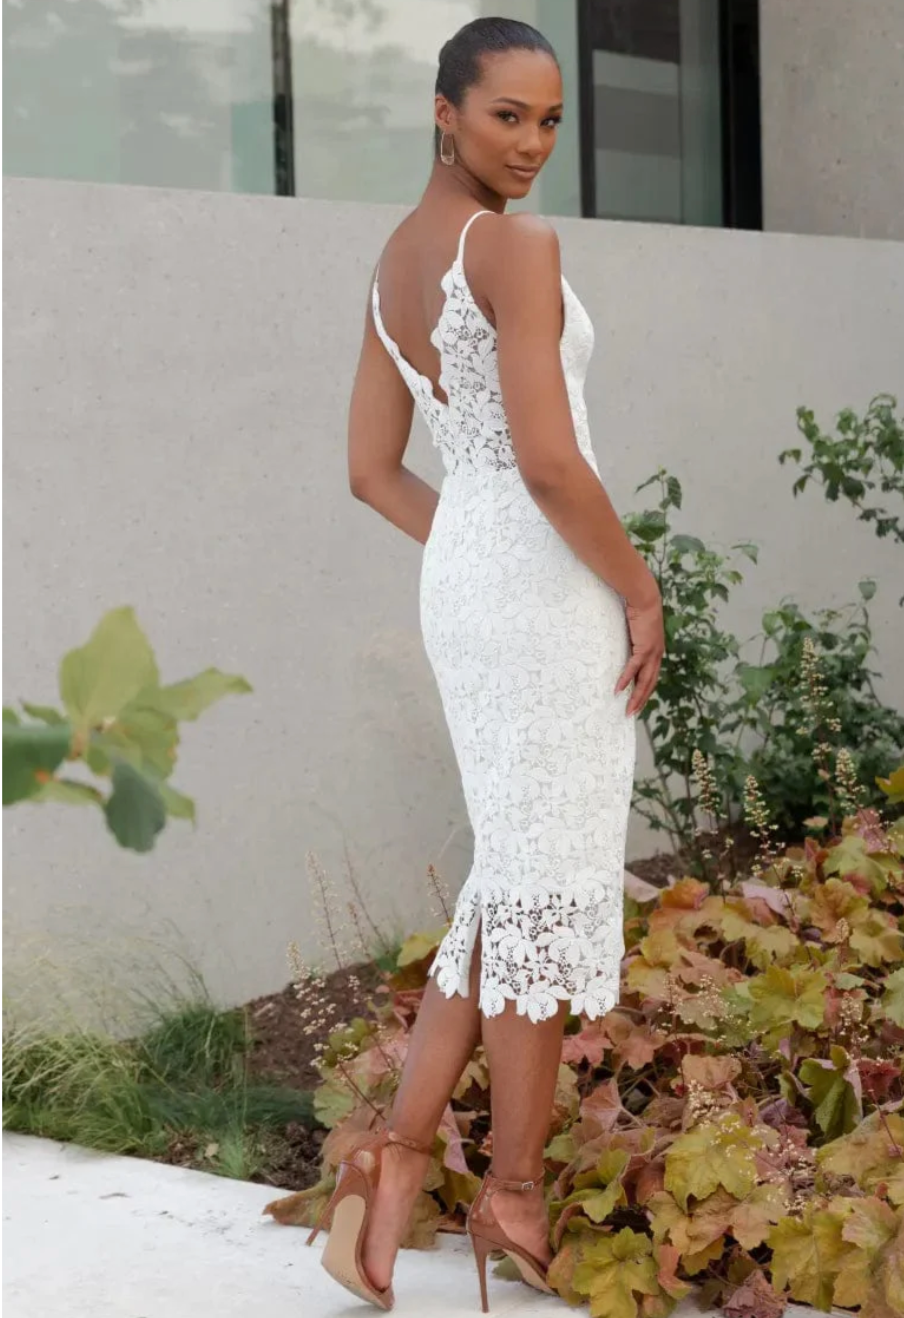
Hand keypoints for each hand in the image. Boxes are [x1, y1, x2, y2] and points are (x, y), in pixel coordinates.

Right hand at [615, 591, 664, 716]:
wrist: (645, 598)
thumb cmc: (639, 610)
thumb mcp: (637, 630)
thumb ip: (633, 641)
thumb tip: (623, 646)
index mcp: (656, 652)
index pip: (651, 676)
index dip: (645, 691)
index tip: (637, 702)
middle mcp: (656, 655)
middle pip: (650, 683)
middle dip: (641, 700)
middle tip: (631, 713)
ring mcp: (652, 653)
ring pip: (645, 681)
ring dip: (636, 696)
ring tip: (628, 709)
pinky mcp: (644, 648)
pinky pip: (634, 668)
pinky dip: (626, 680)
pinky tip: (619, 690)